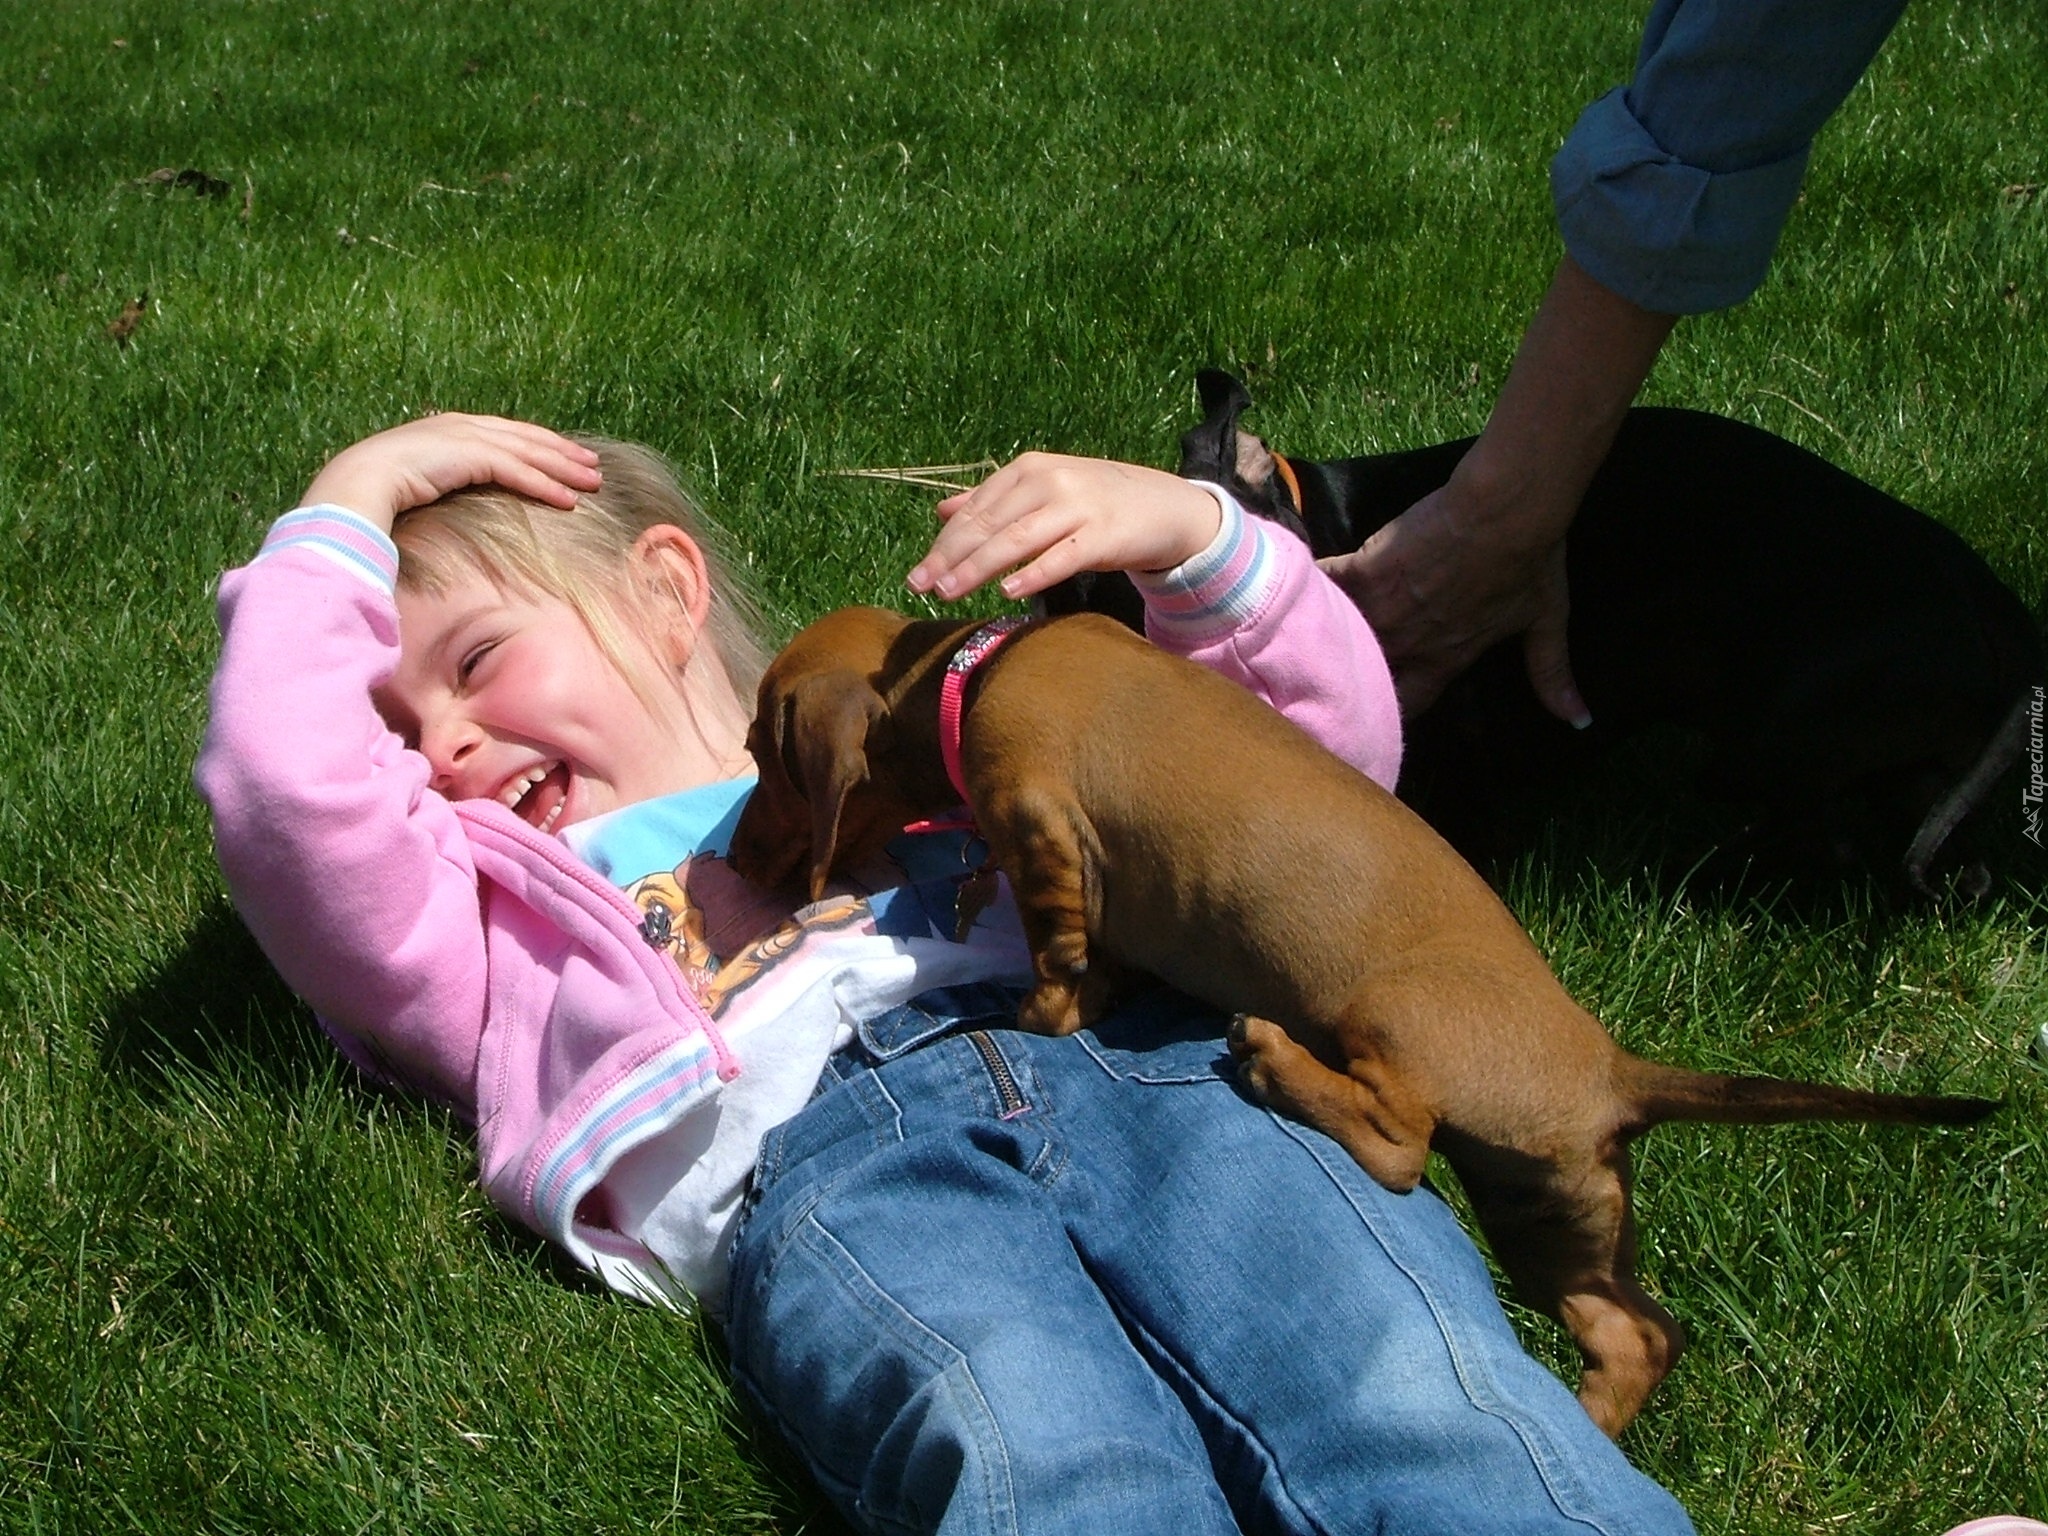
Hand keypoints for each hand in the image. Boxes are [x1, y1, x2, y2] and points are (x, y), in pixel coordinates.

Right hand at [300, 413, 603, 533]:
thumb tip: (448, 495)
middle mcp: (460, 427)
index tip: (565, 457)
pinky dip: (545, 485)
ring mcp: (465, 437)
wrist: (356, 484)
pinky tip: (569, 499)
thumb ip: (439, 480)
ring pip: (528, 452)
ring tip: (593, 482)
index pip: (505, 435)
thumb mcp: (416, 480)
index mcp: (448, 430)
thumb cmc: (378, 491)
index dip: (538, 445)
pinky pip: (517, 471)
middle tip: (593, 465)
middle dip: (561, 451)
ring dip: (563, 468)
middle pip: (525, 438)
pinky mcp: (469, 455)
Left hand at [906, 452, 1221, 601]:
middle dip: (950, 557)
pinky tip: (1007, 591)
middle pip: (989, 525)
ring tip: (950, 591)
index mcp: (1028, 469)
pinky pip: (1062, 557)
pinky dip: (1033, 573)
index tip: (918, 574)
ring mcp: (1077, 506)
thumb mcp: (1042, 491)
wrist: (1163, 505)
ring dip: (979, 567)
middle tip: (921, 586)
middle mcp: (1049, 481)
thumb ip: (993, 501)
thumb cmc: (1094, 501)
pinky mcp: (1103, 534)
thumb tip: (943, 511)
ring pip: (1017, 540)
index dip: (943, 544)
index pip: (975, 510)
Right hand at [1319, 481, 1584, 723]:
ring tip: (1300, 634)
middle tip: (1329, 672)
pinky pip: (1326, 587)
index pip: (1408, 705)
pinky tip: (1291, 583)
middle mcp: (1409, 643)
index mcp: (1447, 659)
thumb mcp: (1546, 620)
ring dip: (1323, 635)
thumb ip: (1552, 674)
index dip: (1390, 711)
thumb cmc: (1529, 561)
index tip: (1375, 708)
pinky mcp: (1365, 570)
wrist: (1505, 509)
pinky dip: (1310, 587)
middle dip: (1347, 677)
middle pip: (1364, 676)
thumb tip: (1581, 723)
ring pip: (1339, 637)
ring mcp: (1383, 608)